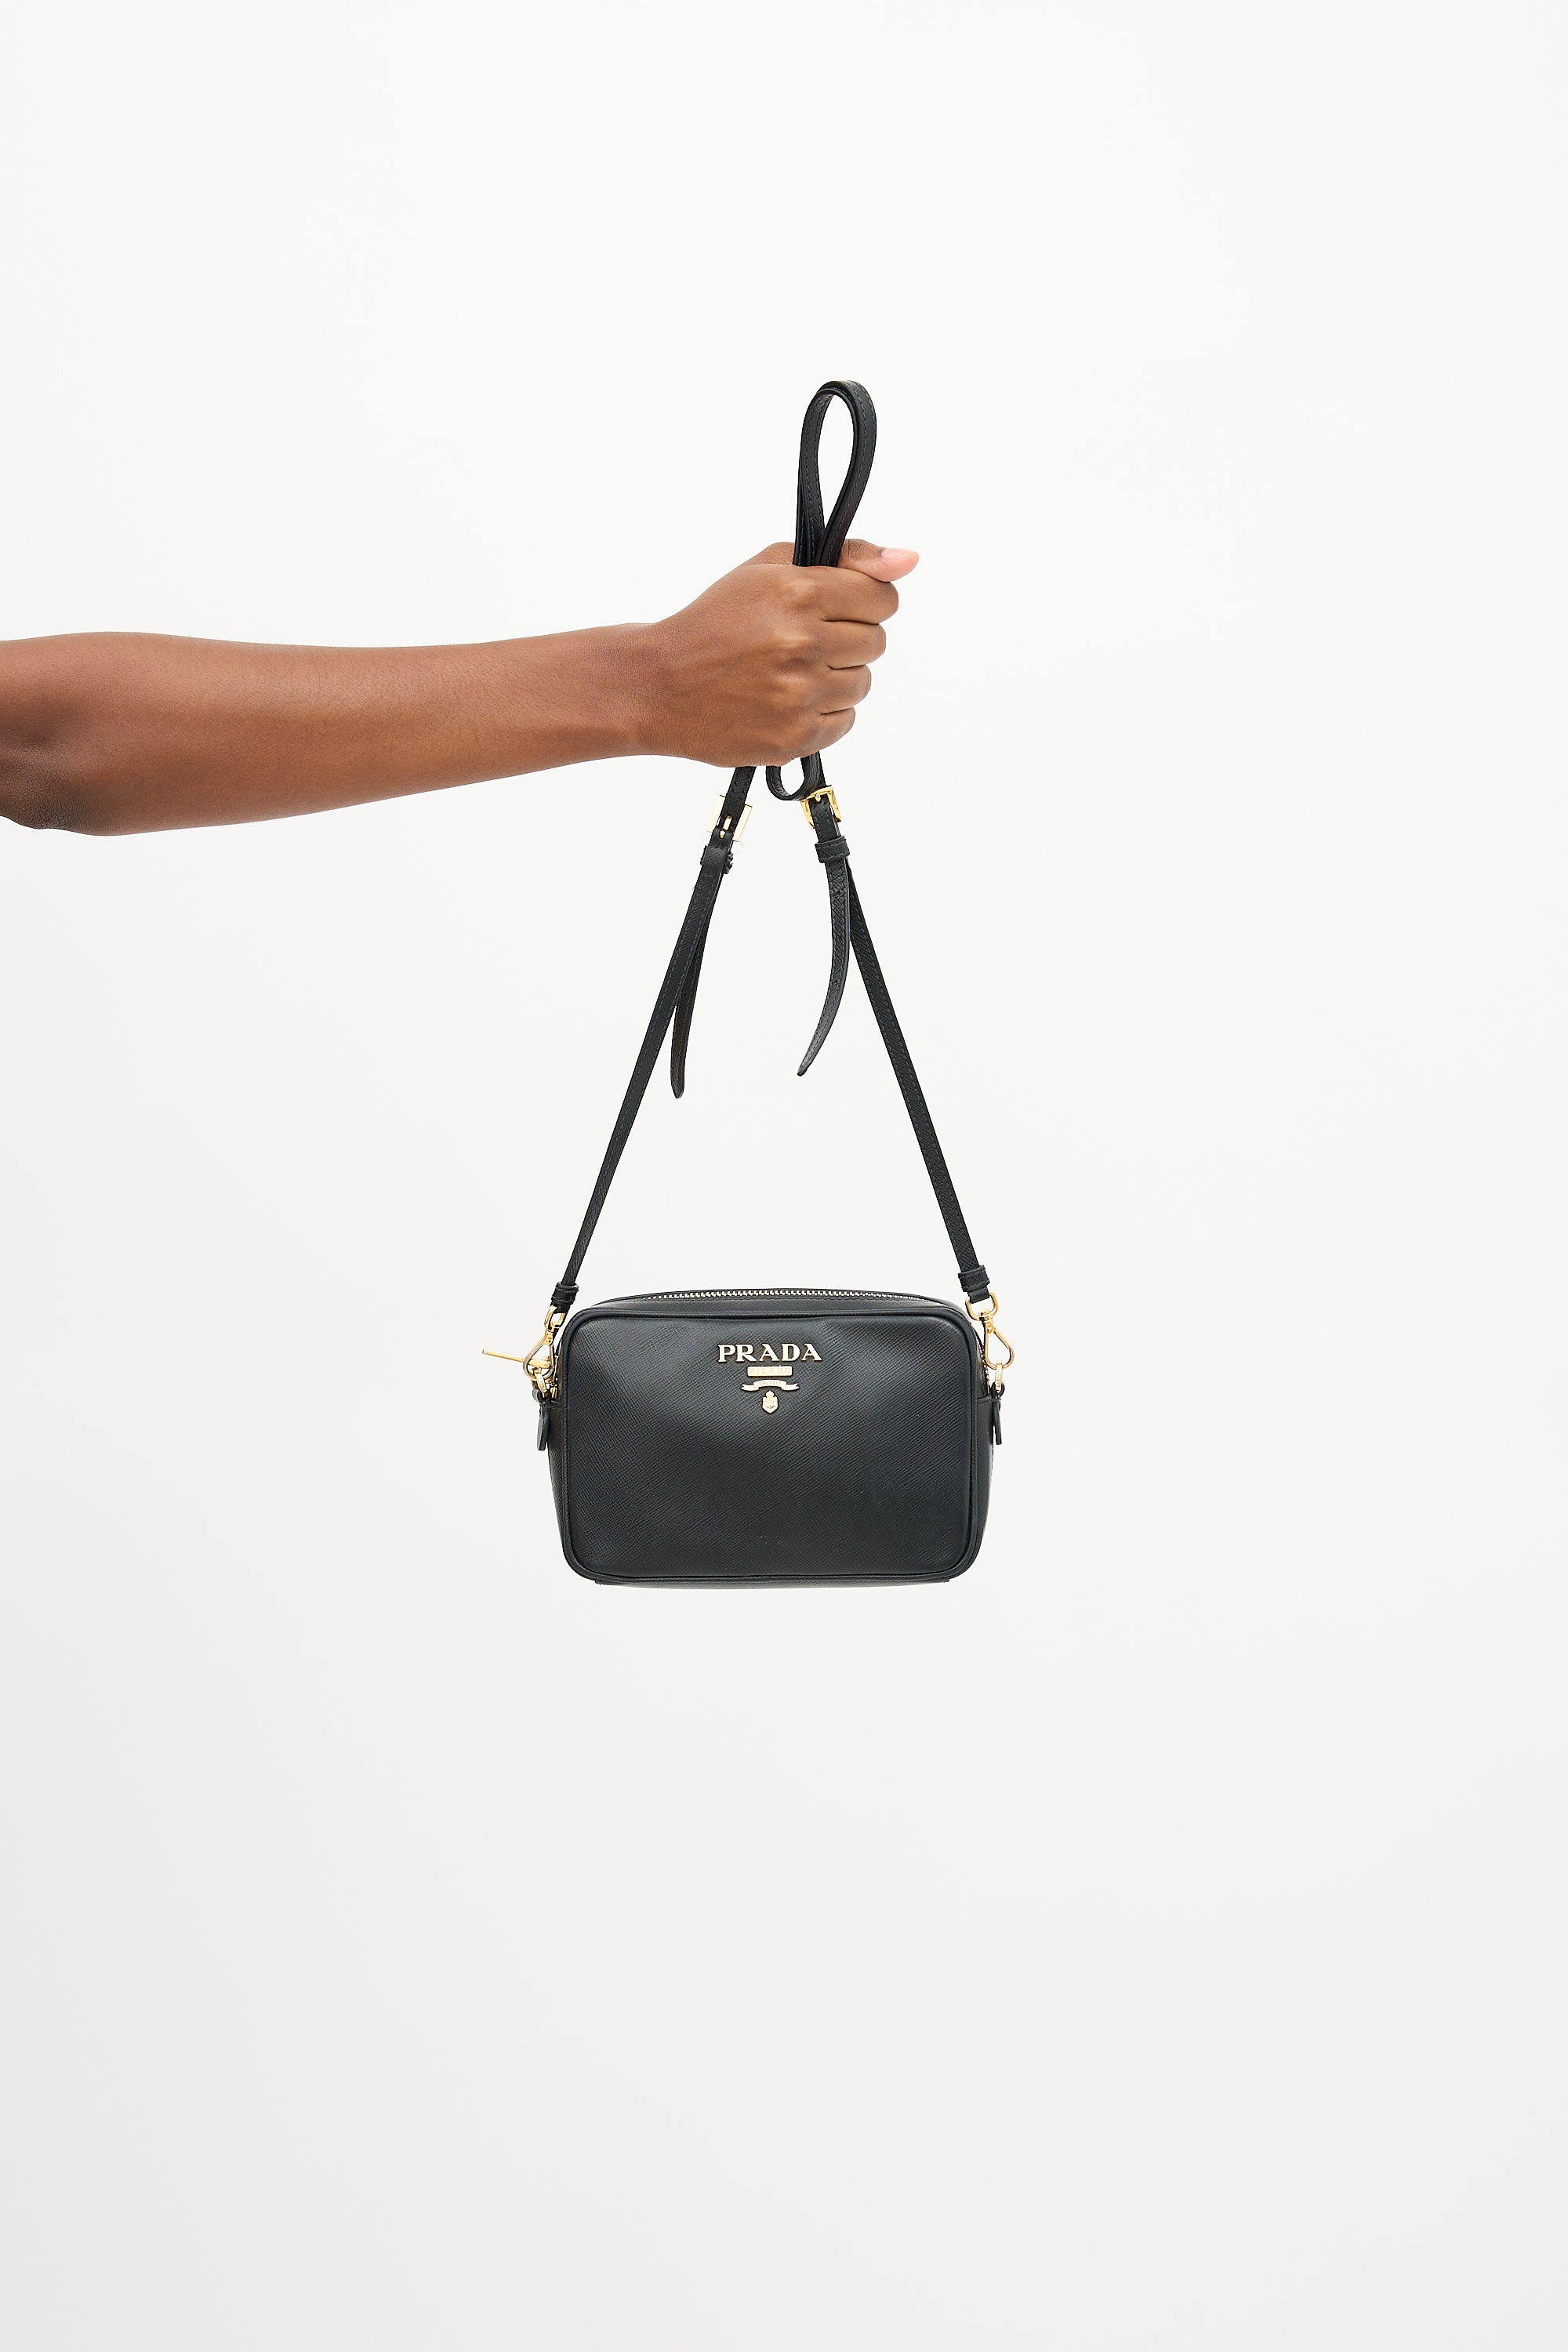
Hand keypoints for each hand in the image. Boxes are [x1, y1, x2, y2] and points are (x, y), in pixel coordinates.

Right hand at [628, 539, 918, 767]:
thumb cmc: (713, 623)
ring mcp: (800, 694)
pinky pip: (845, 721)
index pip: (882, 598)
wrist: (660, 685)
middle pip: (876, 641)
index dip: (864, 601)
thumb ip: (845, 558)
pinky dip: (823, 710)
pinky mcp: (795, 736)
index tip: (841, 606)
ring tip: (791, 671)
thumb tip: (908, 559)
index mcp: (798, 593)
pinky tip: (787, 698)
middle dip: (848, 637)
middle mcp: (803, 643)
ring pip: (862, 682)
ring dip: (837, 676)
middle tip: (803, 640)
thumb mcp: (768, 569)